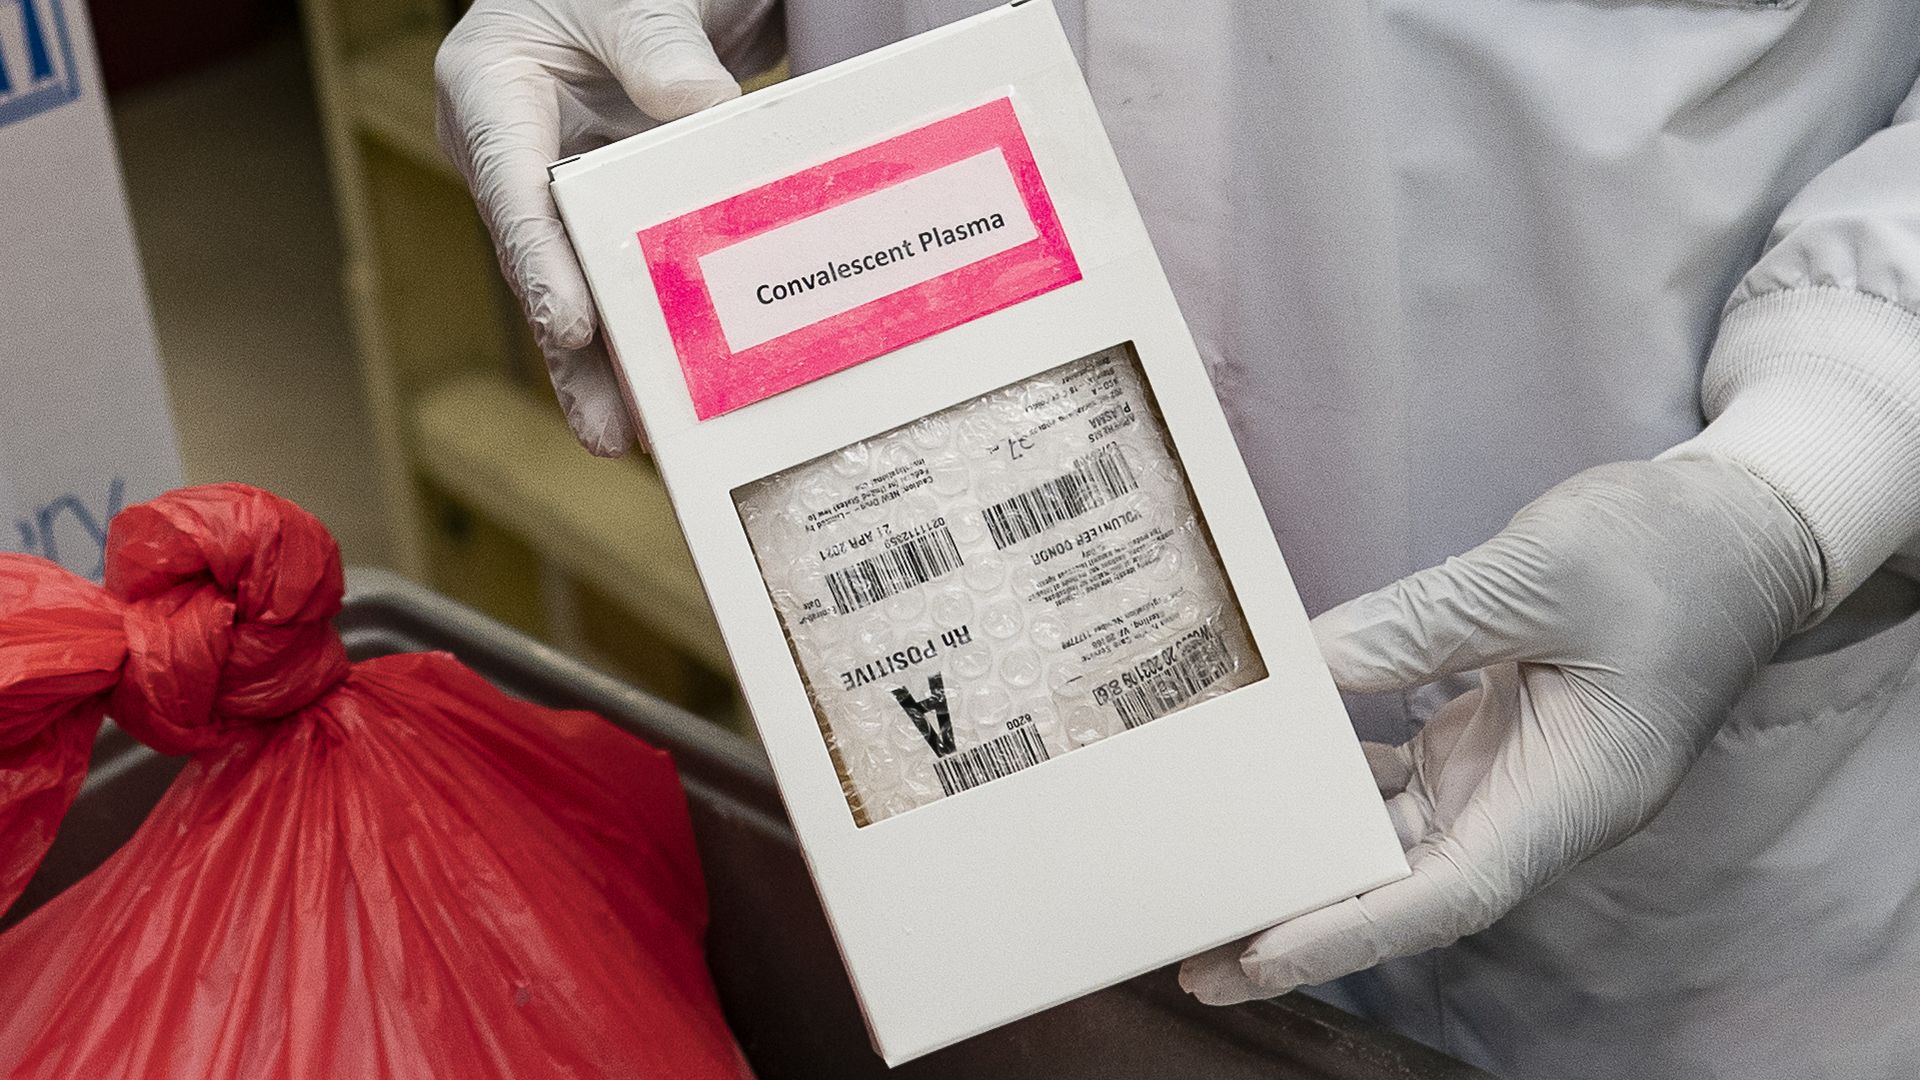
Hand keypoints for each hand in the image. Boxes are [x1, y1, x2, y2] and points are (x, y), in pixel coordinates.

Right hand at [436, 0, 779, 454]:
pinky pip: (619, 278)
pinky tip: (666, 400)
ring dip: (607, 370)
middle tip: (610, 433)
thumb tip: (702, 112)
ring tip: (637, 443)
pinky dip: (641, 334)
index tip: (570, 324)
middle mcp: (513, 154)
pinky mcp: (601, 212)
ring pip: (578, 289)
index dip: (541, 265)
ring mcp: (556, 190)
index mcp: (489, 91)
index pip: (512, 186)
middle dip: (574, 355)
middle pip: (540, 265)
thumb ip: (659, 47)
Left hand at [1180, 455, 1821, 1003]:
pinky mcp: (1486, 743)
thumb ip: (1427, 619)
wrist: (1734, 534)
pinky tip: (1269, 768)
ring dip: (1310, 859)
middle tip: (1197, 946)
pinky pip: (1397, 783)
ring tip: (1214, 876)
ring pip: (1393, 842)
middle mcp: (1535, 808)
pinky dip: (1333, 783)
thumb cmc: (1668, 555)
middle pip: (1405, 889)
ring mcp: (1508, 778)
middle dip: (1305, 921)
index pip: (1447, 894)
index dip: (1349, 933)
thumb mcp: (1544, 572)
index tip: (1259, 955)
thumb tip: (1314, 657)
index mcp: (1572, 797)